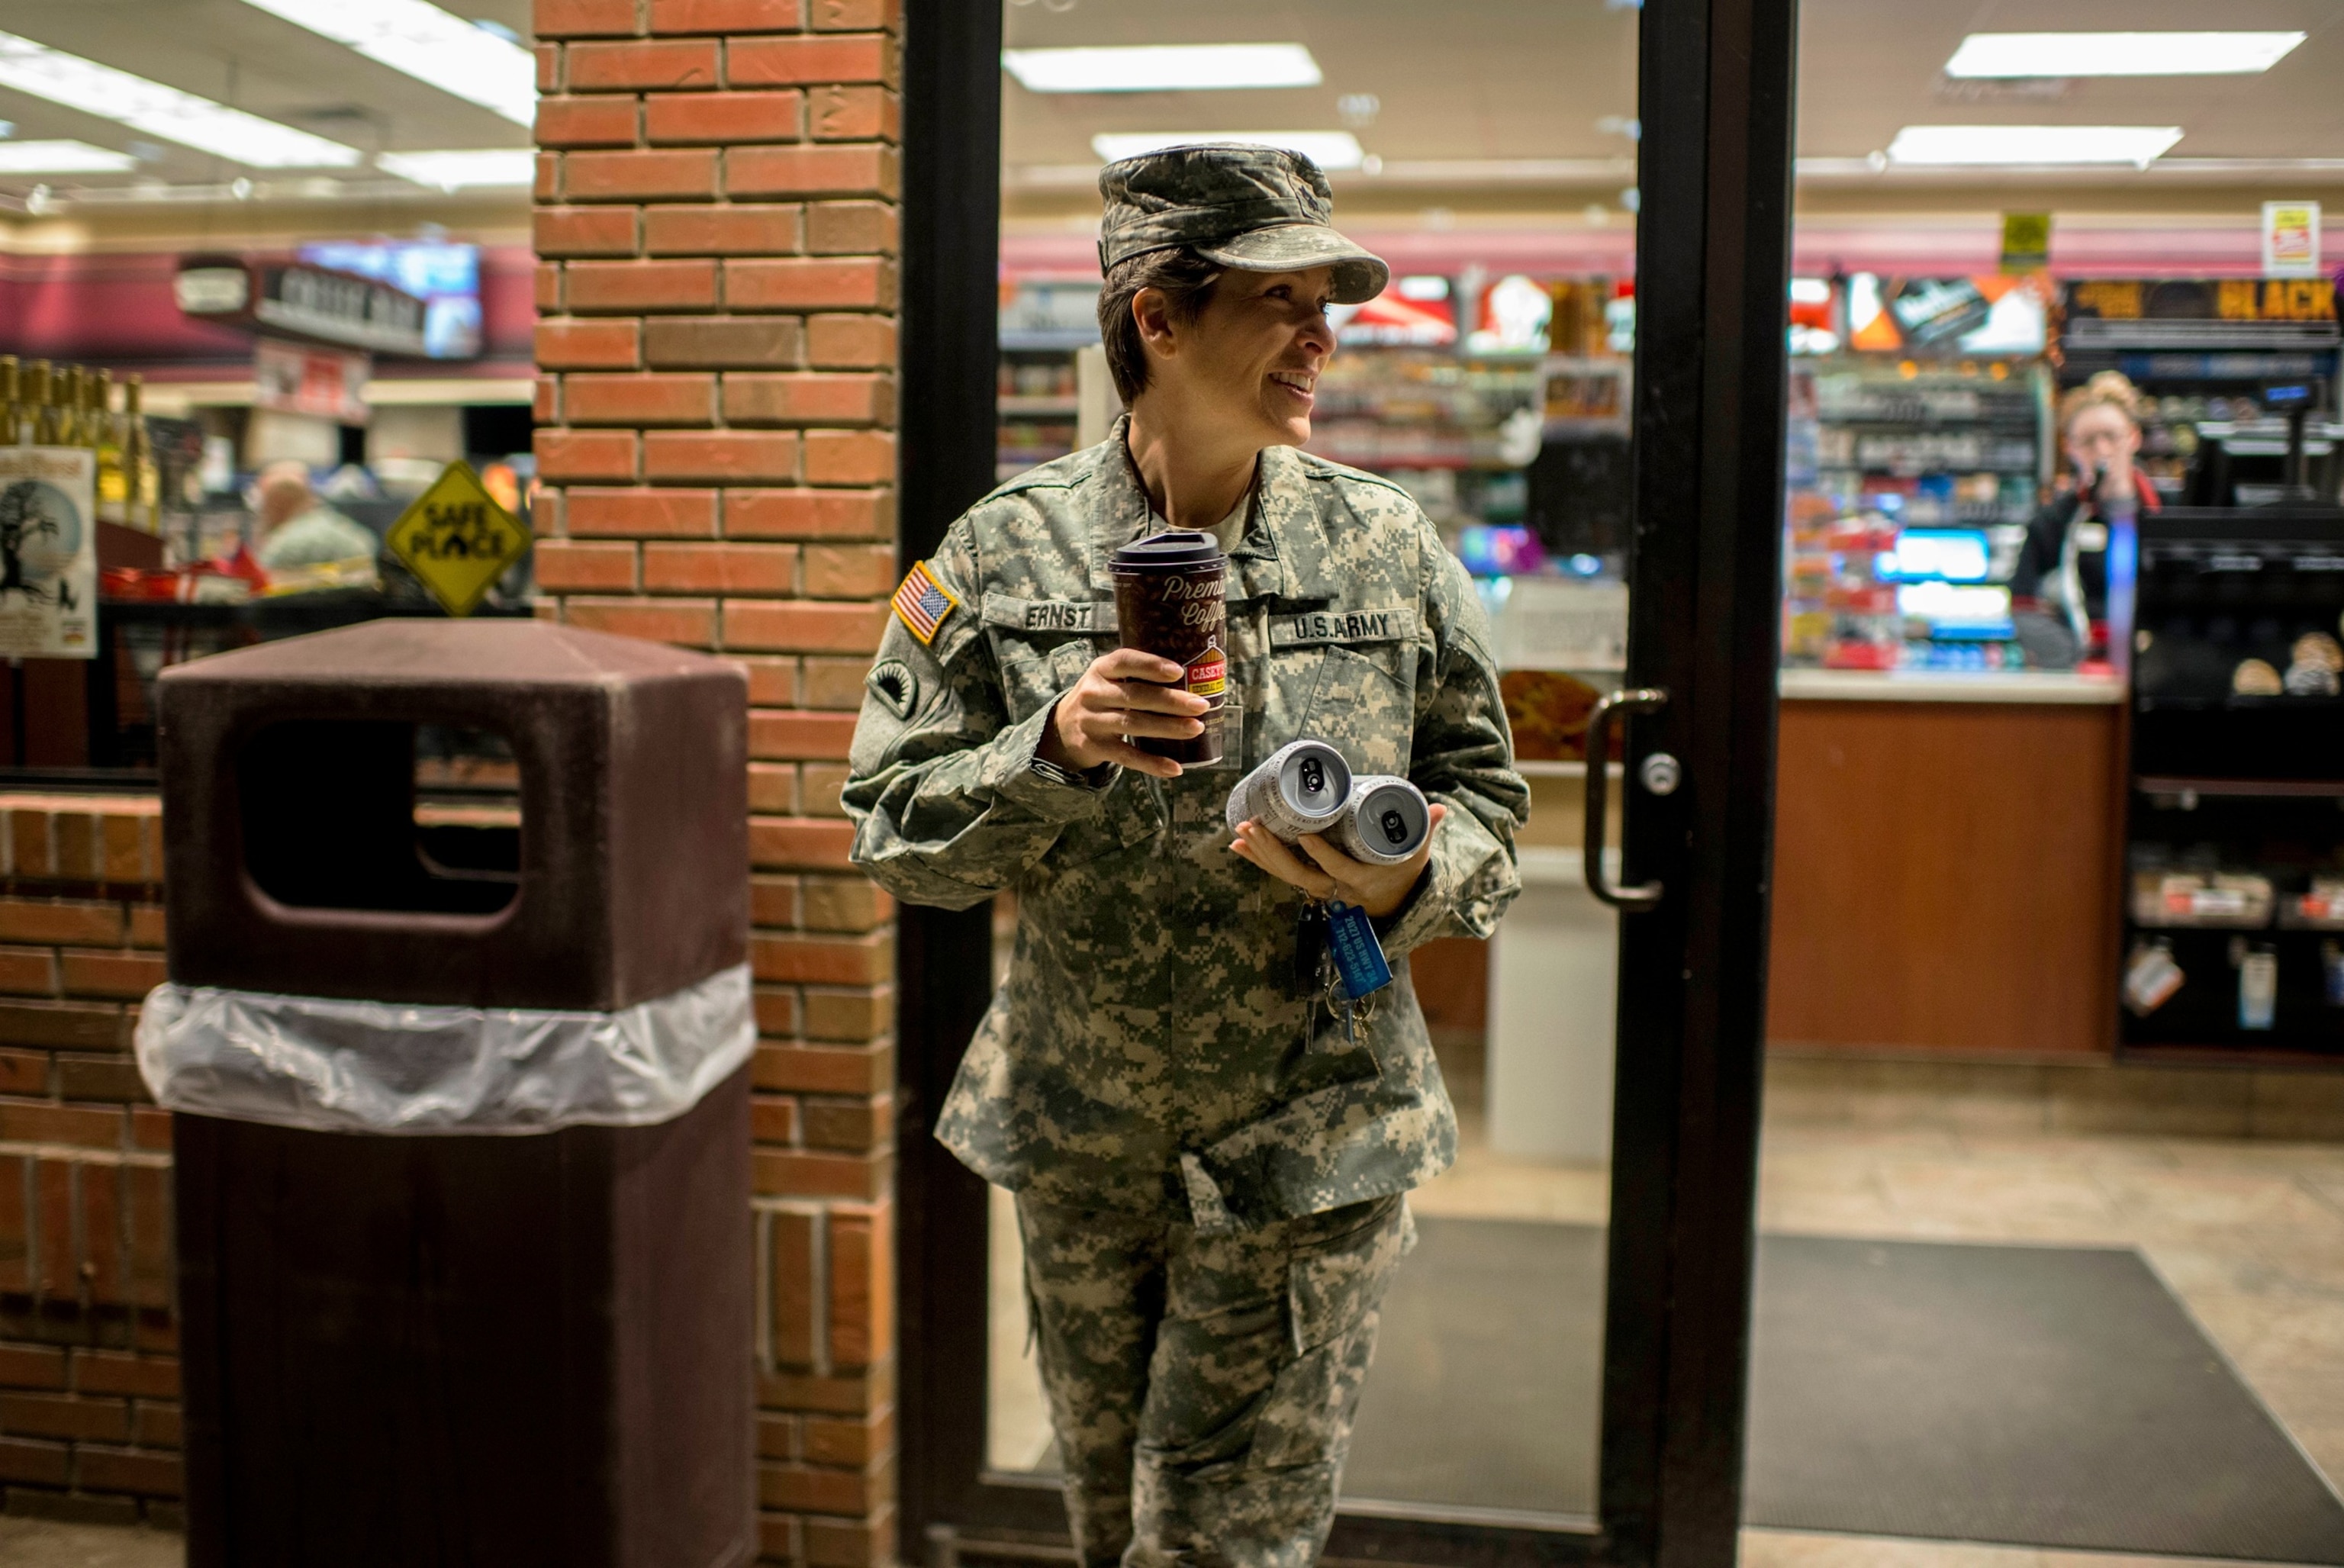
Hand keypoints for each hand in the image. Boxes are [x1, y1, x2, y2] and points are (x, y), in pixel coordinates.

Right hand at [1038, 648, 1208, 779]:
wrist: (1063, 727)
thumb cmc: (1102, 697)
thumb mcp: (1109, 678)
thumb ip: (1138, 675)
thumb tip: (1194, 679)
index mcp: (1101, 669)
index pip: (1124, 661)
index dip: (1151, 665)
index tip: (1178, 671)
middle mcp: (1093, 693)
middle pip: (1135, 696)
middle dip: (1171, 700)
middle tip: (1200, 705)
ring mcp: (1092, 721)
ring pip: (1133, 724)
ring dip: (1167, 727)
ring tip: (1196, 728)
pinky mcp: (1095, 747)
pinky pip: (1127, 756)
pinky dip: (1152, 763)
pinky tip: (1174, 768)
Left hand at [1229, 803, 1446, 919]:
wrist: (1393, 901)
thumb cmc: (1404, 871)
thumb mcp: (1416, 852)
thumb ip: (1426, 829)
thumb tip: (1442, 808)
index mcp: (1360, 880)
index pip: (1337, 869)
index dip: (1320, 855)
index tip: (1304, 835)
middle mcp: (1335, 889)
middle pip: (1299, 874)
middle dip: (1274, 852)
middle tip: (1255, 827)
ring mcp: (1319, 888)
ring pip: (1284, 875)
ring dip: (1260, 855)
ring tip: (1240, 833)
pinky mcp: (1307, 882)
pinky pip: (1279, 873)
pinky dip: (1258, 860)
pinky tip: (1238, 845)